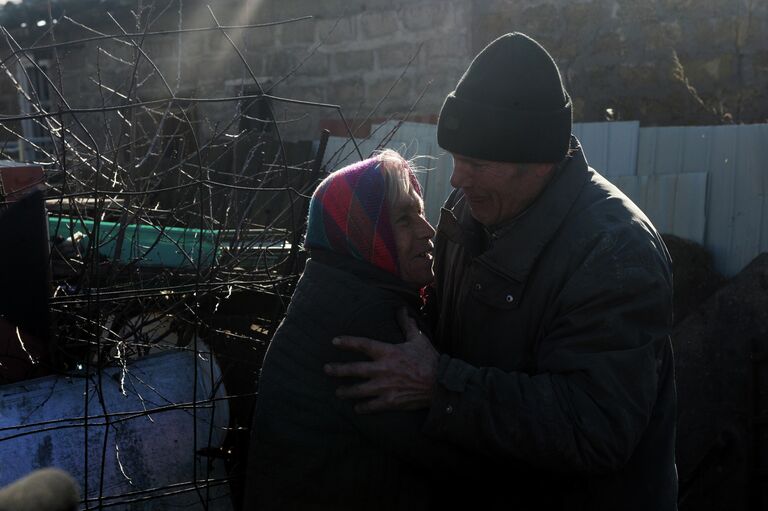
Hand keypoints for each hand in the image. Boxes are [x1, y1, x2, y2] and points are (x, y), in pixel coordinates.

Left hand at [324, 307, 438, 412]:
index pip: (363, 345)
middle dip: (338, 370)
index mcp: (388, 353)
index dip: (347, 342)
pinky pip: (371, 406)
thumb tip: (402, 310)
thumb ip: (407, 325)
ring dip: (346, 391)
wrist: (440, 384)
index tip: (335, 342)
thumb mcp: (418, 339)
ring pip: (359, 390)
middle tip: (326, 369)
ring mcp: (384, 387)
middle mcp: (382, 370)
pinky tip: (357, 407)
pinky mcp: (390, 401)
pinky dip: (363, 407)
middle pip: (354, 370)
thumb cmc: (429, 360)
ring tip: (338, 392)